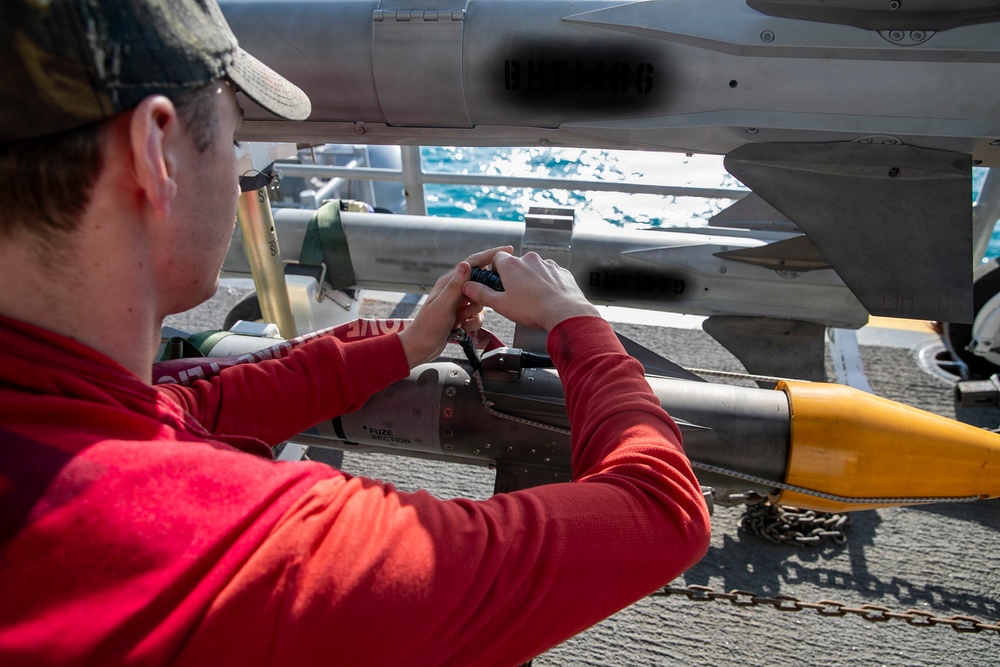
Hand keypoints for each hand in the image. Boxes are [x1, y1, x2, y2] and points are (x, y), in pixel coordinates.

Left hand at [397, 246, 511, 366]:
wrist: (422, 347)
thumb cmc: (427, 326)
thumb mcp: (443, 305)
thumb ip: (455, 285)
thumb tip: (466, 264)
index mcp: (449, 282)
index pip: (473, 262)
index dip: (491, 255)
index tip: (508, 249)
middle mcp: (455, 289)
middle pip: (481, 284)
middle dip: (480, 298)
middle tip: (467, 310)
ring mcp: (459, 302)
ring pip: (481, 301)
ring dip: (474, 313)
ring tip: (461, 320)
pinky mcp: (462, 313)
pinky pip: (478, 314)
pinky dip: (473, 322)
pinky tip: (463, 327)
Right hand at [462, 251, 598, 330]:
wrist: (564, 313)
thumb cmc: (533, 309)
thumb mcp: (500, 304)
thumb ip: (481, 294)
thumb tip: (468, 287)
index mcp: (512, 265)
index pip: (497, 258)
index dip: (495, 271)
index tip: (497, 282)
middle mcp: (530, 260)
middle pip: (516, 264)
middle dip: (514, 277)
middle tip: (514, 296)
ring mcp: (547, 264)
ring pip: (534, 269)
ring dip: (531, 280)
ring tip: (533, 300)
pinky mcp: (561, 272)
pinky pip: (550, 275)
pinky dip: (547, 284)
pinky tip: (547, 298)